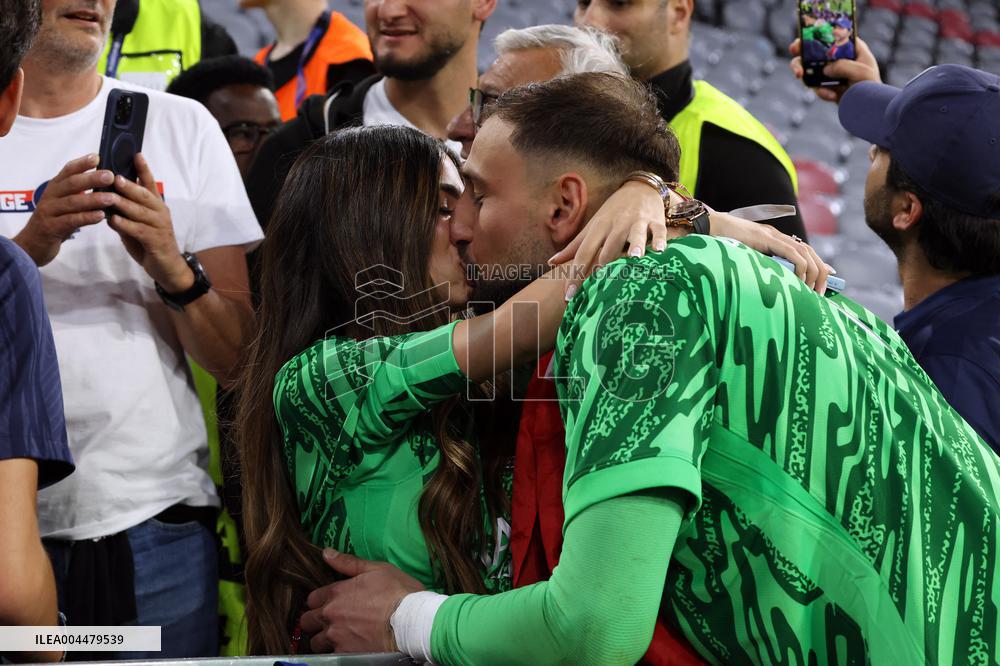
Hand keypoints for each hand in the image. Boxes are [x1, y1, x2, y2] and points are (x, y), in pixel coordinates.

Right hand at [13, 154, 114, 265]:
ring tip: (111, 198)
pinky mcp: (51, 228)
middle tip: (110, 176)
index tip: (97, 157)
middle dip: (91, 179)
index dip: (81, 163)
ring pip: (72, 203)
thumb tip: (104, 181)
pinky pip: (70, 221)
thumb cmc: (56, 221)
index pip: (67, 171)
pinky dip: (86, 217)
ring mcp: (49, 212)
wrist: (33, 245)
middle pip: (71, 184)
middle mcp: (51, 196)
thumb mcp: (65, 203)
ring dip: (93, 200)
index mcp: (55, 187)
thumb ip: (79, 193)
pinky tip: (101, 216)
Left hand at [107, 153, 191, 290]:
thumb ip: (126, 210)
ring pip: (140, 212)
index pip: (150, 184)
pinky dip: (126, 225)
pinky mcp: (156, 241)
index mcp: (157, 205)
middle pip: (145, 195)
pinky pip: (139, 230)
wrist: (167, 267)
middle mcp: (160, 213)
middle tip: (115, 176)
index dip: (144, 170)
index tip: (136, 155)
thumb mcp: (137, 223)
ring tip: (110, 197)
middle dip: (130, 185)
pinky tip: (114, 221)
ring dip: (124, 204)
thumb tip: (107, 197)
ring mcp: (160, 227)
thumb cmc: (150, 242)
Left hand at [299, 549, 424, 653]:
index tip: (329, 602)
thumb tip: (326, 553)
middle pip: (307, 621)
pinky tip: (350, 646)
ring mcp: (336, 637)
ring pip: (315, 642)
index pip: (311, 599)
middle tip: (329, 620)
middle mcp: (331, 615)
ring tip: (337, 636)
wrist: (413, 621)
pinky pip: (331, 654)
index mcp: (336, 592)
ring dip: (323, 639)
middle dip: (315, 620)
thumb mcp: (377, 569)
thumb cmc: (398, 591)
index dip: (319, 600)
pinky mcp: (345, 654)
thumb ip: (348, 562)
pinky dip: (337, 651)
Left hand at [548, 181, 686, 298]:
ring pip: (635, 234)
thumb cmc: (612, 214)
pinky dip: (660, 239)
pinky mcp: (654, 220)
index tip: (569, 296)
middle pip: (609, 247)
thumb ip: (574, 246)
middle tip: (600, 289)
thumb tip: (551, 262)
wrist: (639, 189)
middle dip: (604, 266)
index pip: (583, 253)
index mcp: (598, 228)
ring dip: (635, 245)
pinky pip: (658, 231)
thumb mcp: (592, 227)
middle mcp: (616, 225)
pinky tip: (661, 250)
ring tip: (635, 258)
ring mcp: (636, 222)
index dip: (575, 274)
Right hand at [709, 210, 833, 294]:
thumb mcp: (743, 258)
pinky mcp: (767, 238)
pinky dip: (800, 267)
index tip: (826, 280)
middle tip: (819, 293)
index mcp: (773, 240)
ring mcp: (773, 236)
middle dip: (820, 274)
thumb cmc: (720, 245)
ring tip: (810, 291)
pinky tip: (798, 279)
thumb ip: (757, 265)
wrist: (707, 227)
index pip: (803, 252)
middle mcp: (777, 236)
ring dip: (813, 273)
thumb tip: (769, 283)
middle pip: (810, 253)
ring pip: (806, 253)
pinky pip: (792, 253)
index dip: (818, 265)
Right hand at [789, 37, 880, 102]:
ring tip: (799, 76)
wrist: (870, 110)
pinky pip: (815, 86)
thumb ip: (843, 66)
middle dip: (802, 53)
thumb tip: (825, 68)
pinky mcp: (827, 87)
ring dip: (802, 72)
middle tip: (793, 51)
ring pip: (810, 68)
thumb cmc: (872, 87)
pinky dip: (820, 92)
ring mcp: (832, 73)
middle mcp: (840, 59)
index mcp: (852, 49)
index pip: (833, 36)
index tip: (803, 40)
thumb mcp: (862, 72)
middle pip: (816, 51)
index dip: (817, 35)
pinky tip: (831, 97)